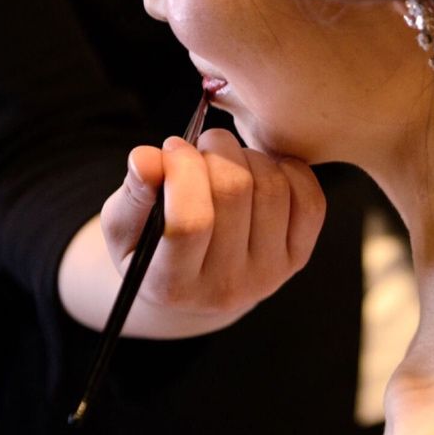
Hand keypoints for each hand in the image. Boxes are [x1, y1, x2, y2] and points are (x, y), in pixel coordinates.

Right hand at [98, 129, 323, 333]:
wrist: (197, 283)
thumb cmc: (150, 245)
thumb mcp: (124, 226)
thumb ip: (134, 194)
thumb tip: (146, 157)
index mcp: (172, 284)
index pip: (189, 223)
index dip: (182, 171)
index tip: (172, 147)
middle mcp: (226, 287)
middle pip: (235, 193)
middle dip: (215, 150)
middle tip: (201, 147)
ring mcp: (269, 274)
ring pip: (272, 188)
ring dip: (248, 156)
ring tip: (226, 160)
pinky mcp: (298, 258)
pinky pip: (309, 200)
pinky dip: (288, 170)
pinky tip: (261, 170)